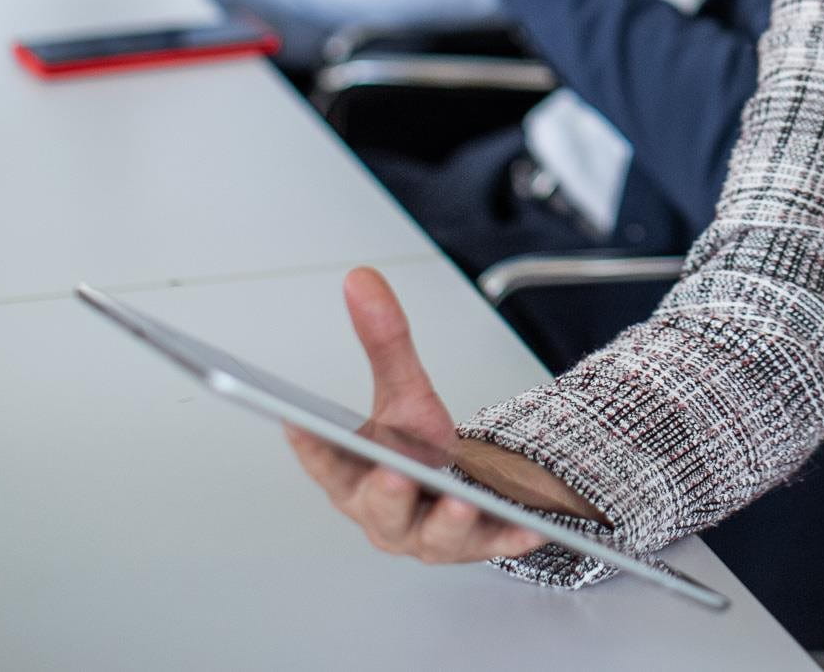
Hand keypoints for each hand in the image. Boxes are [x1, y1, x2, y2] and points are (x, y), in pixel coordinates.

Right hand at [285, 267, 592, 562]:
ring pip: (434, 536)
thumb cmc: (419, 454)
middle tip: (391, 473)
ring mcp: (432, 535)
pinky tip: (527, 528)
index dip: (311, 445)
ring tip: (459, 503)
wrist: (465, 493)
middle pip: (380, 510)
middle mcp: (386, 515)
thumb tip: (361, 280)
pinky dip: (509, 537)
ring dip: (446, 522)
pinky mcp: (479, 542)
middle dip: (385, 494)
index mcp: (355, 479)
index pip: (327, 463)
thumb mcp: (405, 395)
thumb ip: (384, 342)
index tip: (296, 420)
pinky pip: (495, 543)